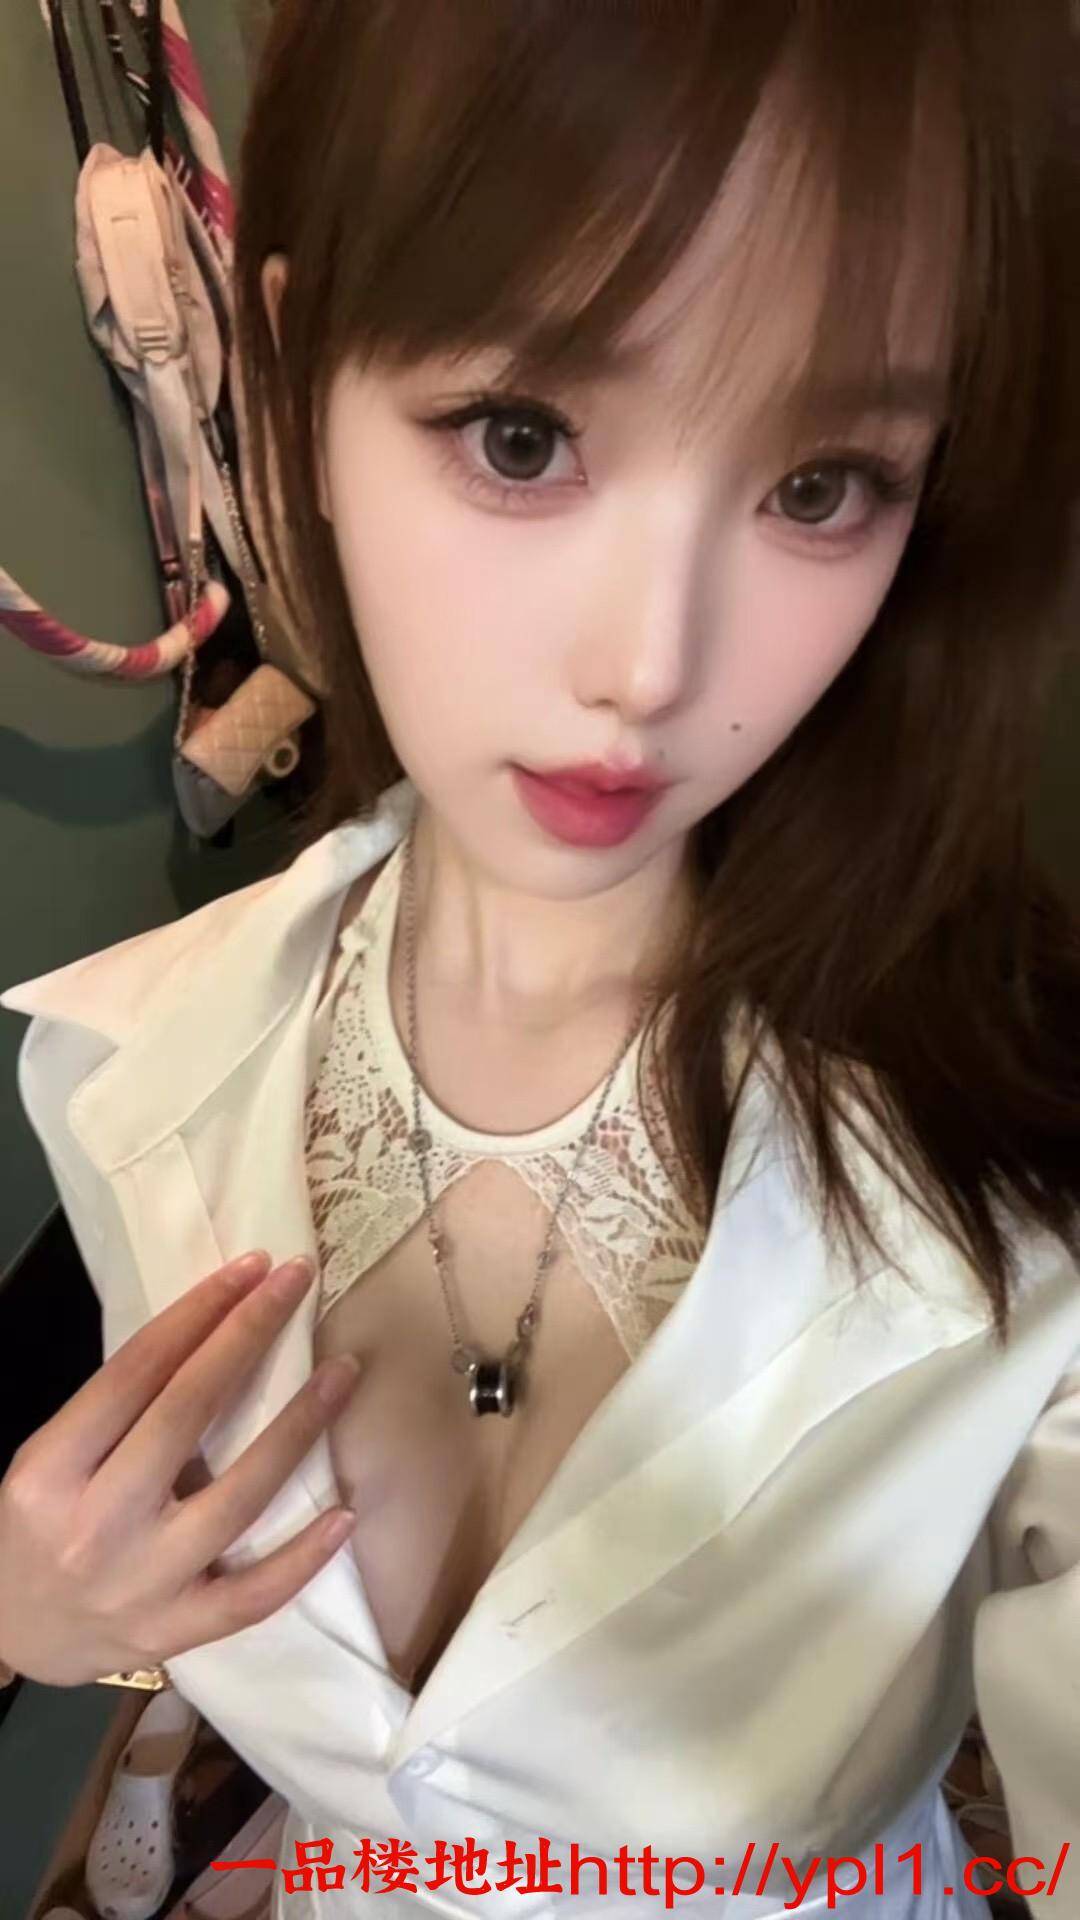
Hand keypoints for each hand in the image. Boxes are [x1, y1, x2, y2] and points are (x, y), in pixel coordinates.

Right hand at [0, 1252, 358, 1685]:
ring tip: (343, 1372)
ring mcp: (141, 1584)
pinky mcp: (174, 1633)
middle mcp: (96, 1524)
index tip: (249, 1268)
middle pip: (188, 1414)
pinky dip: (302, 1557)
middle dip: (248, 1335)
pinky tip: (346, 1514)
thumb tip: (211, 1332)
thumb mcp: (49, 1458)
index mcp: (51, 1470)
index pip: (136, 1372)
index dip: (198, 1312)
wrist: (5, 1634)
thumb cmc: (36, 1526)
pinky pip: (251, 1596)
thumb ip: (117, 1411)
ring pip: (237, 1498)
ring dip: (298, 1428)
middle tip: (297, 1282)